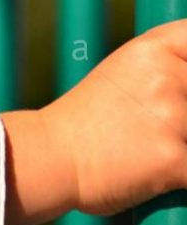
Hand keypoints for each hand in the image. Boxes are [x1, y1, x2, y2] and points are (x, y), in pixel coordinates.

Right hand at [40, 19, 186, 217]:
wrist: (50, 157)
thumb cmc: (87, 119)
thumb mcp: (125, 71)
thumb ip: (167, 66)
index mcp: (154, 50)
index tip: (180, 85)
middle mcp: (168, 77)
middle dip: (183, 113)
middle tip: (154, 120)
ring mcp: (173, 118)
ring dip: (180, 143)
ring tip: (148, 148)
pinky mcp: (175, 160)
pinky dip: (180, 174)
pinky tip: (154, 172)